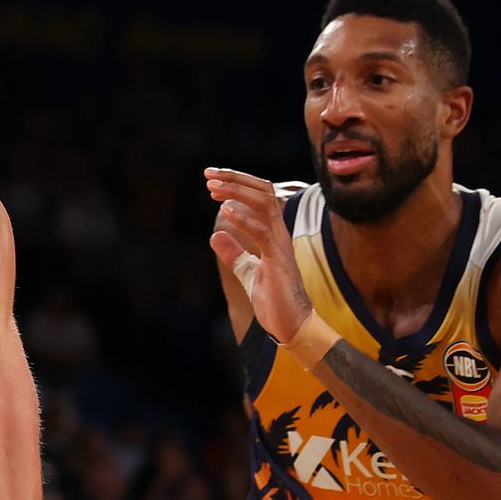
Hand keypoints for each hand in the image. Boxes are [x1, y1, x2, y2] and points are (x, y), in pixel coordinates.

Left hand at [205, 167, 313, 341]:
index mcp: (273, 233)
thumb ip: (234, 253)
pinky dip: (244, 218)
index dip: (237, 184)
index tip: (212, 180)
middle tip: (208, 174)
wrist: (292, 325)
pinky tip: (225, 209)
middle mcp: (280, 232)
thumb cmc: (274, 300)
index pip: (260, 196)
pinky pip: (262, 232)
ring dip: (237, 191)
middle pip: (263, 191)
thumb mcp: (247, 272)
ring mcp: (281, 244)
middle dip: (235, 179)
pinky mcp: (278, 260)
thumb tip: (215, 236)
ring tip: (213, 187)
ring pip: (265, 203)